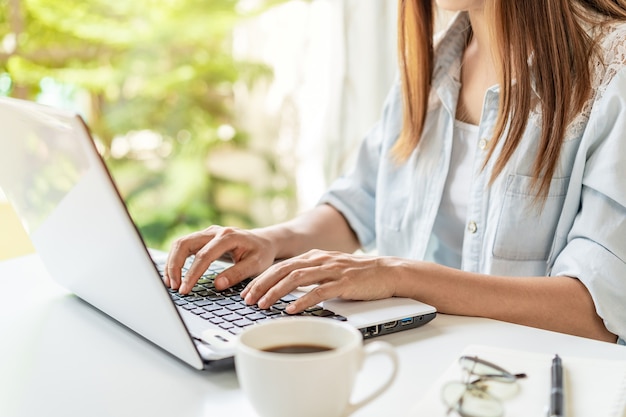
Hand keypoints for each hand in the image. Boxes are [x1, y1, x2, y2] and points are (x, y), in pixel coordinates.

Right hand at [164, 225, 276, 293]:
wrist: (263, 242)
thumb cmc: (260, 253)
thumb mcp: (255, 265)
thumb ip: (237, 274)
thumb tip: (218, 285)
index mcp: (228, 236)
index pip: (203, 255)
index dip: (192, 273)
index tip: (185, 289)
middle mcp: (214, 231)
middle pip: (184, 244)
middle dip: (175, 266)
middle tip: (174, 287)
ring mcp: (207, 233)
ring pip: (180, 244)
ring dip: (172, 263)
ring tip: (170, 283)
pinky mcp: (202, 239)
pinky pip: (183, 246)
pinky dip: (175, 260)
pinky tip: (173, 275)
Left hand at [240, 249, 396, 312]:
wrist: (387, 271)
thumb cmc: (357, 275)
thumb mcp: (329, 269)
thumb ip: (309, 275)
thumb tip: (285, 289)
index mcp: (314, 256)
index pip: (280, 266)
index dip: (261, 278)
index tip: (247, 292)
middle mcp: (320, 260)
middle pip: (283, 270)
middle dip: (261, 285)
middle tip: (247, 299)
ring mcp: (332, 270)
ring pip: (296, 278)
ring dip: (276, 292)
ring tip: (263, 305)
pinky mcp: (344, 283)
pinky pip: (319, 291)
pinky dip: (303, 300)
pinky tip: (292, 309)